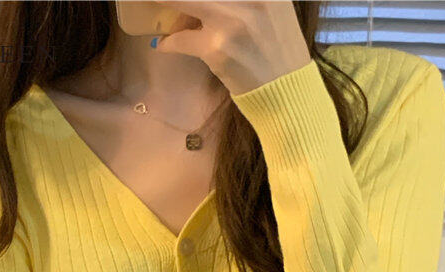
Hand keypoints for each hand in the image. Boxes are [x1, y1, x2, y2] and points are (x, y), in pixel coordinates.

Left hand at [153, 1, 311, 94]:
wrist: (285, 89)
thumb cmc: (276, 46)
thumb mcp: (270, 5)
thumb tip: (197, 1)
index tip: (188, 0)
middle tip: (159, 1)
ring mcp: (232, 21)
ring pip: (182, 1)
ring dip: (166, 5)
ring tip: (164, 15)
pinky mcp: (218, 49)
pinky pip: (181, 39)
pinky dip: (170, 42)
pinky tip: (165, 43)